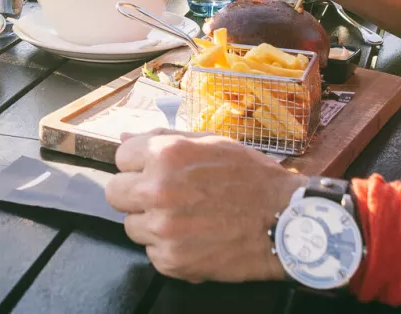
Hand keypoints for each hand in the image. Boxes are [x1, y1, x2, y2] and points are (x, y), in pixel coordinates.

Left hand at [105, 130, 300, 282]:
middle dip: (136, 194)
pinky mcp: (172, 261)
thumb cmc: (251, 178)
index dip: (139, 165)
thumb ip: (163, 139)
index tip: (154, 171)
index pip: (120, 159)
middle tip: (164, 197)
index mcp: (165, 155)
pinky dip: (169, 249)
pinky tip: (195, 237)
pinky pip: (152, 253)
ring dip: (152, 223)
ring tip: (186, 218)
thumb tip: (125, 139)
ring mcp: (163, 229)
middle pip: (115, 194)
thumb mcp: (210, 143)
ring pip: (132, 226)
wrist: (285, 222)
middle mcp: (158, 190)